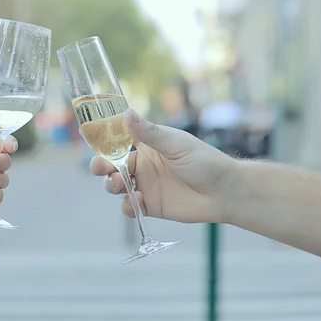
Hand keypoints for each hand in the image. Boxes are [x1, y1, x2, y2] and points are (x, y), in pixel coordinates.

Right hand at [90, 109, 237, 223]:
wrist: (224, 191)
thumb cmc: (205, 161)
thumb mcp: (176, 144)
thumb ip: (149, 133)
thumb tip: (126, 113)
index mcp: (147, 145)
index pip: (118, 141)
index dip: (104, 142)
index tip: (96, 142)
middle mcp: (142, 165)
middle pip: (111, 165)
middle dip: (101, 166)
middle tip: (99, 168)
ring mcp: (145, 186)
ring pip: (116, 186)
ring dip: (111, 184)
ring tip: (120, 183)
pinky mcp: (150, 206)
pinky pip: (130, 207)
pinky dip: (128, 205)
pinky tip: (137, 201)